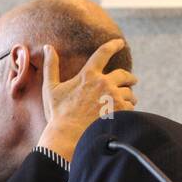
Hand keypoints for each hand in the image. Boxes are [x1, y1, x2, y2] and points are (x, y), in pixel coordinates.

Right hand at [37, 38, 137, 160]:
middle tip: (133, 80)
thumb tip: (48, 46)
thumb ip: (51, 66)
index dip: (114, 45)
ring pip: (129, 93)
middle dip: (130, 77)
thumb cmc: (58, 114)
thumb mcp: (51, 88)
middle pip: (124, 74)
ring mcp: (113, 97)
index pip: (104, 52)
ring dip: (129, 96)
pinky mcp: (120, 111)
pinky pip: (130, 107)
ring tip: (129, 101)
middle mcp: (104, 83)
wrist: (68, 137)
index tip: (120, 43)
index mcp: (89, 75)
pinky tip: (125, 113)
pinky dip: (128, 109)